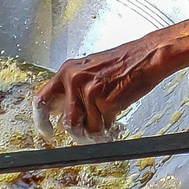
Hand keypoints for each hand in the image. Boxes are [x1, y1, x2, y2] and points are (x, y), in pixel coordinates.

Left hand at [34, 38, 167, 134]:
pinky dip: (110, 126)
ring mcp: (90, 93)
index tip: (47, 130)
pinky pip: (103, 127)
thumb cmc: (124, 61)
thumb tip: (63, 111)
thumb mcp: (90, 69)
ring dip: (96, 130)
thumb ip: (74, 87)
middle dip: (78, 132)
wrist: (147, 56)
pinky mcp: (107, 103)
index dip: (41, 120)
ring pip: (86, 128)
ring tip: (106, 120)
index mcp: (68, 71)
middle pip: (68, 122)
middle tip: (86, 132)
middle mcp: (75, 81)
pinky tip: (116, 113)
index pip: (42, 99)